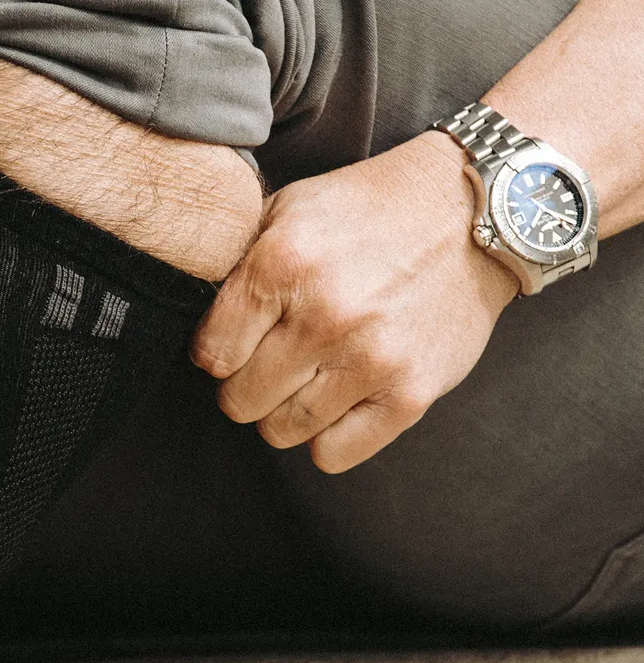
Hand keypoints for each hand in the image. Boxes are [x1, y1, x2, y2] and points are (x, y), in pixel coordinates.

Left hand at [190, 133, 520, 472]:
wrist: (470, 212)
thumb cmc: (366, 209)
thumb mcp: (289, 208)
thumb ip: (238, 260)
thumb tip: (192, 310)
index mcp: (283, 263)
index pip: (211, 351)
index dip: (214, 351)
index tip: (232, 342)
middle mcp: (324, 315)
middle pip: (239, 398)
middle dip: (242, 385)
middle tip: (263, 364)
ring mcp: (370, 358)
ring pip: (281, 430)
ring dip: (280, 412)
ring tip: (300, 379)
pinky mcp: (411, 393)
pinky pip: (334, 454)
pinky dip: (324, 437)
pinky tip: (333, 402)